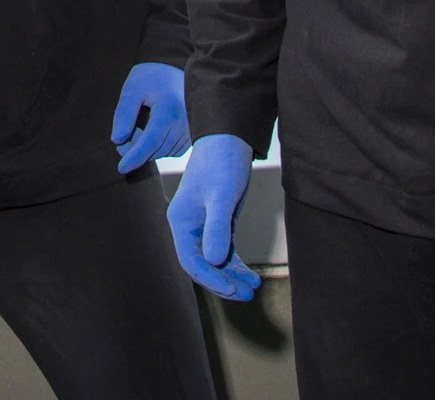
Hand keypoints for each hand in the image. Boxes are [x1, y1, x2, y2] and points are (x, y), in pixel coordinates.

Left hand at [111, 61, 191, 173]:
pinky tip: (153, 132)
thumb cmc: (150, 77)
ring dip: (148, 149)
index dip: (134, 157)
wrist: (174, 67)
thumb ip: (124, 114)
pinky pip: (173, 150)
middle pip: (157, 150)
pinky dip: (160, 147)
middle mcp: (185, 121)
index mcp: (169, 108)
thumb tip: (118, 141)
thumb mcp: (132, 89)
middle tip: (123, 137)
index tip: (121, 168)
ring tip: (139, 129)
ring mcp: (192, 128)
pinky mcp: (194, 133)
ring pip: (165, 152)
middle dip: (136, 150)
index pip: (150, 142)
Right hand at [165, 133, 259, 300]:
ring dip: (232, 277)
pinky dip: (236, 265)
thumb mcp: (222, 195)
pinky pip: (224, 252)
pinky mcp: (217, 223)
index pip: (191, 260)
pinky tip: (252, 276)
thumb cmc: (223, 163)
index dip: (210, 278)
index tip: (233, 288)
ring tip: (253, 289)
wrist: (229, 139)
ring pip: (214, 261)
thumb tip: (213, 260)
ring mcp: (202, 226)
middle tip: (247, 295)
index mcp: (181, 221)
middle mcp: (188, 227)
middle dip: (223, 282)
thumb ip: (217, 227)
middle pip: (202, 265)